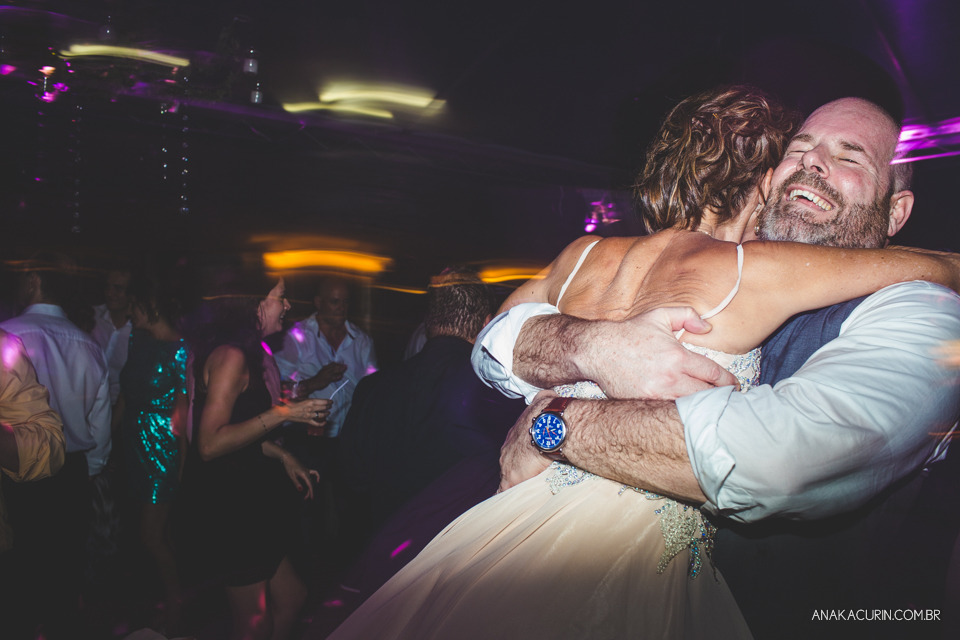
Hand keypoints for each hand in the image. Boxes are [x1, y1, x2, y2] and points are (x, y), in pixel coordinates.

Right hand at [276, 398, 331, 427]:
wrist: (285, 412)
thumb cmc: (291, 404)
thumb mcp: (300, 398)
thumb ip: (307, 399)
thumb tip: (312, 399)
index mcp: (310, 401)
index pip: (322, 402)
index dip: (328, 402)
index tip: (331, 401)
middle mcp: (311, 408)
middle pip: (323, 408)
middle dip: (328, 407)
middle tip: (330, 406)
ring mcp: (310, 415)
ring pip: (321, 415)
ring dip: (326, 413)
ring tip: (328, 412)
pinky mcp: (308, 421)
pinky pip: (316, 423)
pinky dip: (322, 424)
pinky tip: (325, 422)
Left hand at [280, 453, 319, 499]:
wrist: (289, 458)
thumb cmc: (289, 466)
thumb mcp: (291, 475)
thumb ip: (296, 483)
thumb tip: (301, 490)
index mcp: (304, 474)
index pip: (309, 485)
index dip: (311, 492)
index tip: (311, 498)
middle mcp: (307, 472)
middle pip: (310, 484)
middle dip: (309, 492)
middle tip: (306, 498)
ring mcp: (307, 471)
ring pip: (311, 480)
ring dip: (310, 487)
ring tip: (308, 494)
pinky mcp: (306, 470)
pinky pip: (314, 473)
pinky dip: (317, 476)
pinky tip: (317, 480)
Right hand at [306, 362, 347, 393]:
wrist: (313, 383)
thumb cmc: (319, 378)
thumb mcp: (323, 372)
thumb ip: (329, 370)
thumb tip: (335, 369)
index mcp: (325, 368)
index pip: (332, 364)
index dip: (338, 364)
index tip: (342, 364)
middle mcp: (325, 370)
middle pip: (334, 367)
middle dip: (340, 366)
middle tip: (345, 366)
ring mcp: (326, 375)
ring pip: (333, 371)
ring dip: (339, 370)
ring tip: (344, 369)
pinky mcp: (326, 380)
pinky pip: (332, 378)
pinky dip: (337, 377)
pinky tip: (340, 376)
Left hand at [498, 391, 555, 492]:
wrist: (547, 428)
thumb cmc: (547, 415)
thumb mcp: (544, 402)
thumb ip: (544, 399)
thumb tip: (549, 392)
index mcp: (515, 434)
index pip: (514, 444)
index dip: (519, 451)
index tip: (522, 455)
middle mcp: (507, 447)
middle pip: (507, 459)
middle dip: (512, 466)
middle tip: (518, 474)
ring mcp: (508, 463)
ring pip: (505, 474)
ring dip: (509, 480)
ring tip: (507, 490)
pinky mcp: (512, 478)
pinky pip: (503, 489)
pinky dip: (501, 495)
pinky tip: (499, 501)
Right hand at [579, 307, 738, 399]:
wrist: (597, 350)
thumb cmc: (629, 333)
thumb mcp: (659, 315)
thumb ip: (687, 316)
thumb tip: (707, 328)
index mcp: (678, 357)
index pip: (713, 374)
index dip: (728, 381)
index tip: (734, 385)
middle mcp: (670, 378)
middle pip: (706, 395)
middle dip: (719, 397)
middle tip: (727, 398)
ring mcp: (656, 394)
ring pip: (690, 407)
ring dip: (702, 407)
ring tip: (711, 407)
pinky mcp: (644, 403)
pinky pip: (669, 412)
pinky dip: (680, 412)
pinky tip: (687, 412)